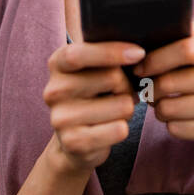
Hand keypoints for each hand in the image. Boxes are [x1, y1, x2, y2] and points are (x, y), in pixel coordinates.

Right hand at [43, 39, 143, 174]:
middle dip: (126, 85)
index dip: (112, 51)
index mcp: (57, 64)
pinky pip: (120, 129)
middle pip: (112, 77)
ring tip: (113, 112)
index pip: (79, 54)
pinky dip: (123, 128)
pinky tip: (110, 129)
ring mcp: (61, 118)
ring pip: (123, 105)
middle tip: (120, 93)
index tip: (139, 53)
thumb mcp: (94, 69)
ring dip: (127, 109)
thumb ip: (107, 56)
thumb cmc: (92, 95)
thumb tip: (137, 53)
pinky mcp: (74, 142)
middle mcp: (54, 91)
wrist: (73, 140)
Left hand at [132, 23, 193, 163]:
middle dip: (151, 89)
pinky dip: (172, 127)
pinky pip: (177, 128)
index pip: (185, 48)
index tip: (139, 68)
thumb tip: (155, 19)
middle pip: (171, 81)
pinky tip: (180, 122)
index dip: (156, 59)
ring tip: (164, 107)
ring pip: (170, 107)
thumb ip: (185, 44)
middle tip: (148, 92)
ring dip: (160, 110)